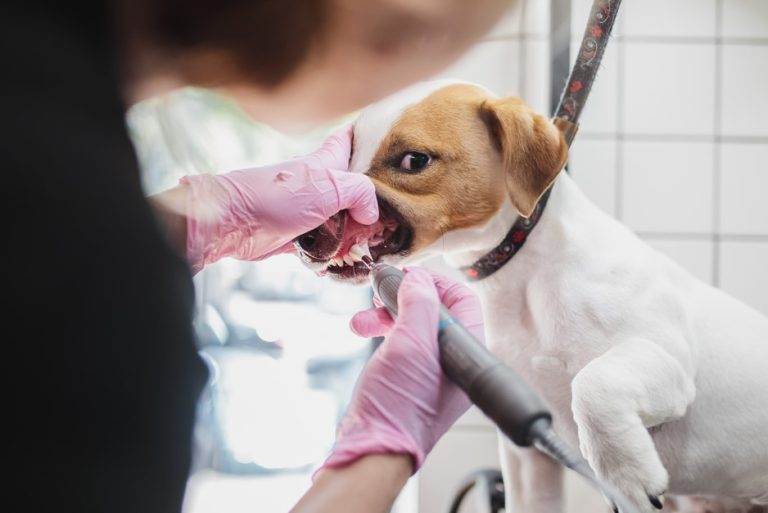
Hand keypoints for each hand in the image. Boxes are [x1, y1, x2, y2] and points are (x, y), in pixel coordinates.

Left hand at [180, 126, 377, 272]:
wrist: (235, 223)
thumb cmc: (279, 196)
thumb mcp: (331, 185)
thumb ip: (362, 193)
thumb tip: (372, 216)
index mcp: (329, 162)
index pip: (351, 139)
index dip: (369, 137)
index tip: (391, 144)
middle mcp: (323, 185)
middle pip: (357, 190)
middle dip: (374, 204)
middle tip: (393, 218)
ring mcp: (312, 211)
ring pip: (345, 221)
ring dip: (357, 236)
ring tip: (373, 247)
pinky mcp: (302, 236)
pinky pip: (328, 246)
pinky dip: (337, 255)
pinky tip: (347, 263)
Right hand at [321, 267, 484, 472]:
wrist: (372, 448)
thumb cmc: (399, 407)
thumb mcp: (411, 344)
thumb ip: (418, 304)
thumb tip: (417, 279)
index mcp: (467, 355)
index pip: (462, 300)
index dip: (434, 282)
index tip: (407, 275)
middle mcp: (453, 363)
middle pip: (434, 311)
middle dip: (403, 297)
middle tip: (381, 292)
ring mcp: (430, 372)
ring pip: (412, 326)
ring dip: (384, 315)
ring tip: (362, 319)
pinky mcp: (408, 380)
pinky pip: (399, 344)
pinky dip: (380, 333)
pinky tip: (362, 330)